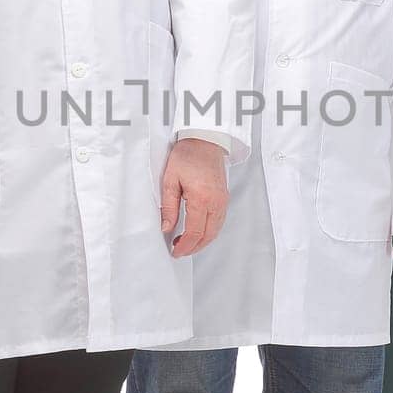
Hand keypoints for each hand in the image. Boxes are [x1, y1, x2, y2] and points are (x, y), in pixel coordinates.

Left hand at [160, 139, 228, 256]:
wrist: (205, 141)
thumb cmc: (187, 155)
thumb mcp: (170, 180)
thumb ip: (168, 207)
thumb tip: (167, 228)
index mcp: (201, 198)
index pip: (194, 232)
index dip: (184, 246)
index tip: (175, 251)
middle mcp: (216, 202)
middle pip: (208, 235)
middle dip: (194, 247)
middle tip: (180, 250)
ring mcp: (223, 201)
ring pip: (215, 231)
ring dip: (202, 241)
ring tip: (186, 243)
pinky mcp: (225, 198)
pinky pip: (219, 221)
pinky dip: (209, 231)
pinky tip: (198, 231)